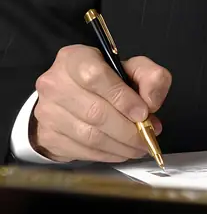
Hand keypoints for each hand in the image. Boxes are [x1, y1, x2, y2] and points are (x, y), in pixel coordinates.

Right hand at [32, 45, 171, 162]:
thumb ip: (150, 76)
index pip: (96, 77)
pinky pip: (82, 151)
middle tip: (147, 137)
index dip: (122, 98)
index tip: (143, 113)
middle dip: (128, 130)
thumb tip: (151, 102)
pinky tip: (121, 152)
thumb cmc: (104, 80)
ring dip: (120, 146)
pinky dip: (107, 155)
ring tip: (139, 147)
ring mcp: (48, 111)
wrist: (67, 98)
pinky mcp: (48, 135)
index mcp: (75, 58)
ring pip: (90, 136)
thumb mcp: (130, 68)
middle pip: (95, 112)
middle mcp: (55, 83)